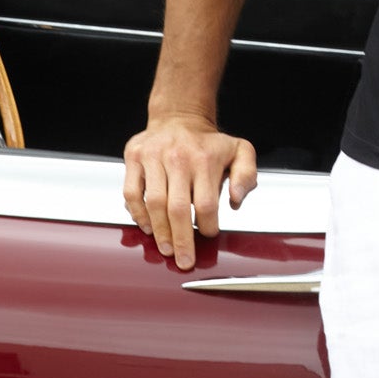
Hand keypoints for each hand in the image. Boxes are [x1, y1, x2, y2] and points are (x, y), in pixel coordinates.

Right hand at [123, 113, 257, 270]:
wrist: (179, 117)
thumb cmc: (209, 142)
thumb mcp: (240, 151)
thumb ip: (246, 175)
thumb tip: (236, 199)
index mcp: (205, 158)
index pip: (206, 203)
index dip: (208, 226)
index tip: (209, 234)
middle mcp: (178, 158)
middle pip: (178, 208)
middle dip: (182, 240)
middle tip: (184, 260)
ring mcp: (153, 157)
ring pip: (154, 203)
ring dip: (160, 232)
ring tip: (166, 249)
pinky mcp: (135, 158)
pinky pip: (132, 193)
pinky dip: (138, 214)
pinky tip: (148, 227)